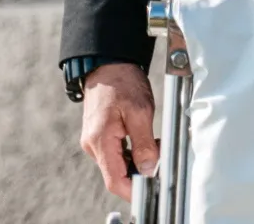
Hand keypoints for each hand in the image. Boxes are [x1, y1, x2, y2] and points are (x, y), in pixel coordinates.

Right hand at [78, 62, 157, 200]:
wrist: (108, 62)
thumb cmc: (122, 81)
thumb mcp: (140, 111)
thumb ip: (143, 143)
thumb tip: (148, 169)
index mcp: (100, 140)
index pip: (114, 180)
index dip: (134, 190)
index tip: (152, 188)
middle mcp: (92, 144)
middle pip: (116, 174)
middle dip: (139, 173)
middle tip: (160, 158)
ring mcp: (94, 140)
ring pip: (117, 164)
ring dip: (136, 161)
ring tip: (155, 143)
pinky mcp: (99, 135)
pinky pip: (115, 152)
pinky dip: (131, 151)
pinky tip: (145, 140)